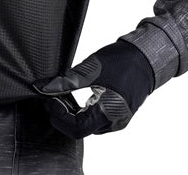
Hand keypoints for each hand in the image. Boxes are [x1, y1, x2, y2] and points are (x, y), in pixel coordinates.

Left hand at [32, 39, 153, 138]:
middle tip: (51, 96)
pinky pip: (94, 119)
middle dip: (61, 114)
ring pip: (86, 125)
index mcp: (109, 113)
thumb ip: (65, 82)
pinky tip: (72, 95)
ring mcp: (117, 119)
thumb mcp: (90, 69)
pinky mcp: (116, 112)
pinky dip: (80, 110)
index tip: (49, 99)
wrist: (145, 56)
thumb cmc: (121, 61)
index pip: (76, 128)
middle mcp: (114, 122)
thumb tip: (42, 88)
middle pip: (80, 129)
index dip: (59, 115)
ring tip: (60, 94)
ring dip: (69, 113)